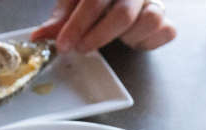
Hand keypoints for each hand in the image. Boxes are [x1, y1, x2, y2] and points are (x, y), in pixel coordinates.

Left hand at [31, 0, 175, 52]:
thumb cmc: (95, 0)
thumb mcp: (74, 3)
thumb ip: (60, 21)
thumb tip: (39, 38)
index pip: (94, 0)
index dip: (77, 25)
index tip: (63, 44)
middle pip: (123, 13)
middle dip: (99, 36)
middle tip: (81, 49)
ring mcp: (153, 1)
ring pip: (151, 20)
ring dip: (128, 37)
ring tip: (114, 40)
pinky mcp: (165, 19)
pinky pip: (166, 31)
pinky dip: (149, 41)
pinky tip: (132, 41)